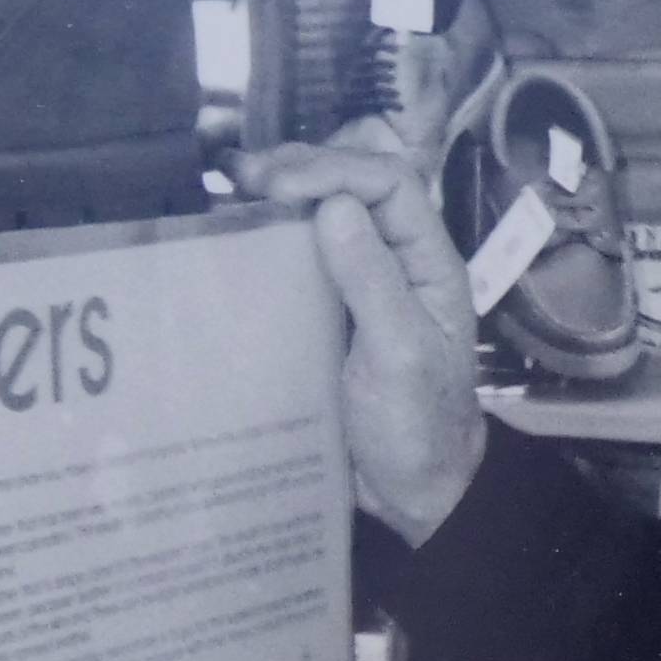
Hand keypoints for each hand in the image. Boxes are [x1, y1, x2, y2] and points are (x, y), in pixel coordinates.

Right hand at [237, 138, 486, 546]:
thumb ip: (373, 281)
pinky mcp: (328, 311)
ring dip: (280, 195)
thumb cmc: (419, 427)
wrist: (412, 492)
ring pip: (325, 214)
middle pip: (355, 185)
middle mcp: (397, 262)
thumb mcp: (399, 355)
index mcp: (429, 263)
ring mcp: (361, 285)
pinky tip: (232, 232)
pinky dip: (268, 237)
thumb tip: (335, 207)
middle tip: (243, 177)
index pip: (390, 184)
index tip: (278, 183)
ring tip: (231, 189)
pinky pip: (300, 258)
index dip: (335, 168)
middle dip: (302, 167)